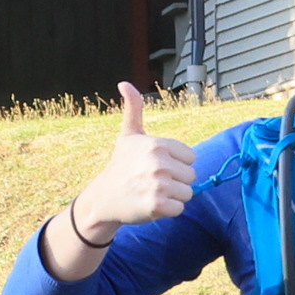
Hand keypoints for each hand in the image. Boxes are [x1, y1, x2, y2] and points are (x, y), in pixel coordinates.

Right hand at [71, 82, 194, 240]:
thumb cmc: (121, 165)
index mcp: (157, 144)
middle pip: (191, 176)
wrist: (103, 198)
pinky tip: (152, 205)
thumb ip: (133, 108)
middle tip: (154, 181)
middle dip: (176, 181)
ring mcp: (157, 185)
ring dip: (173, 196)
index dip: (177, 164)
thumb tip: (124, 83)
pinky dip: (169, 210)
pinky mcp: (156, 206)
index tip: (157, 166)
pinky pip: (180, 208)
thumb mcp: (128, 135)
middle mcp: (158, 163)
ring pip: (187, 193)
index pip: (191, 157)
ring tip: (153, 192)